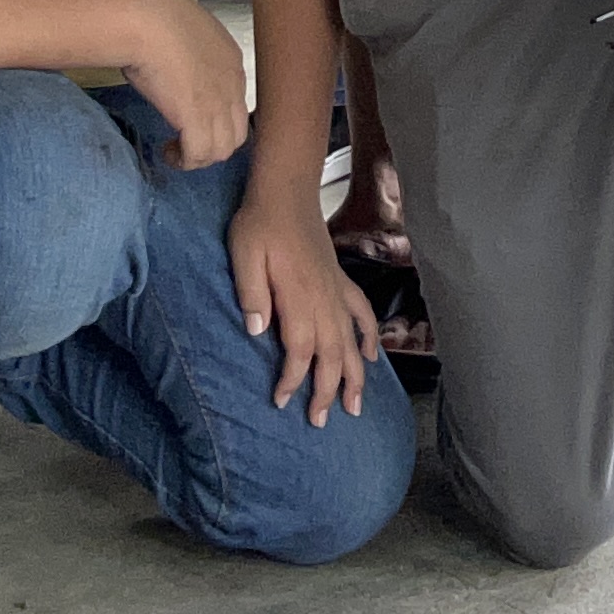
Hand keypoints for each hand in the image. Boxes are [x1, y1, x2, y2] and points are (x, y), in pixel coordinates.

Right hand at [118, 0, 255, 169]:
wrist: (146, 20)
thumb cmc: (153, 17)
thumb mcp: (184, 32)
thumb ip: (189, 53)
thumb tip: (174, 68)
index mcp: (231, 59)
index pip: (236, 104)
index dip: (216, 118)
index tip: (192, 119)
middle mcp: (232, 84)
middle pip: (237, 133)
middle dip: (213, 144)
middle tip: (186, 141)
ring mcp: (218, 103)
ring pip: (222, 150)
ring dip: (199, 157)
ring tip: (175, 151)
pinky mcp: (197, 119)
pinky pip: (199, 155)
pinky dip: (184, 160)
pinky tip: (167, 152)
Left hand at [230, 184, 381, 425]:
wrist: (285, 190)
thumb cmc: (259, 223)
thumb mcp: (244, 254)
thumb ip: (251, 293)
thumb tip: (257, 332)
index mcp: (299, 296)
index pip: (300, 350)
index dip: (293, 380)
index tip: (281, 401)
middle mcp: (323, 298)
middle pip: (331, 354)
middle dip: (327, 391)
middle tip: (319, 422)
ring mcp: (335, 289)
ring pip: (350, 341)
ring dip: (353, 376)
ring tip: (355, 407)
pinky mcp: (339, 279)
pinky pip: (361, 312)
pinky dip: (369, 336)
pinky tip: (370, 357)